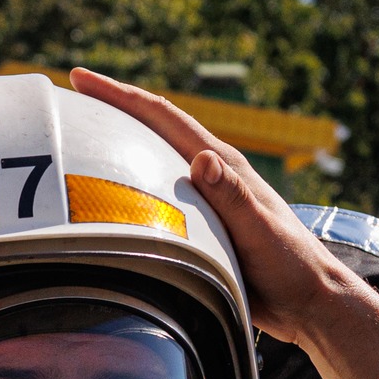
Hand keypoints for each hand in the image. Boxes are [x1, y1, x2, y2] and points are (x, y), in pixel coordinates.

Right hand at [69, 67, 378, 378]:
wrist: (310, 301)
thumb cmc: (290, 265)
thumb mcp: (260, 231)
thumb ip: (233, 196)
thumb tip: (203, 159)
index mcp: (223, 164)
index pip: (163, 117)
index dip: (120, 95)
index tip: (80, 78)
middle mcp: (211, 174)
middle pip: (152, 130)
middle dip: (111, 110)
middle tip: (68, 100)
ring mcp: (206, 199)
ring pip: (151, 163)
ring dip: (117, 148)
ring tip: (78, 145)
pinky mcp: (203, 225)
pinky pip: (155, 198)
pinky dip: (129, 190)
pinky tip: (109, 203)